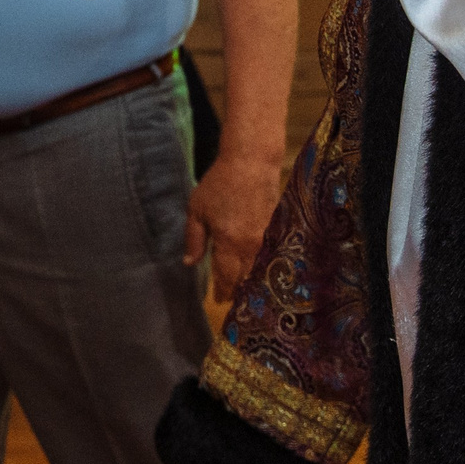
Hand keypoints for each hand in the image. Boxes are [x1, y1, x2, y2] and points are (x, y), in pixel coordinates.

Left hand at [185, 149, 286, 301]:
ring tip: (242, 289)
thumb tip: (189, 263)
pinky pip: (267, 255)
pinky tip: (255, 268)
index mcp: (229, 243)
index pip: (226, 277)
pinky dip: (260, 265)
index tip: (218, 301)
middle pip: (245, 277)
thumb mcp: (197, 209)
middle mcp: (250, 246)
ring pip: (258, 268)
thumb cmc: (219, 184)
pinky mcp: (275, 229)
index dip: (222, 291)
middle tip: (230, 300)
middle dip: (237, 290)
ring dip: (249, 280)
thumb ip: (194, 239)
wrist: (252, 162)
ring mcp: (265, 238)